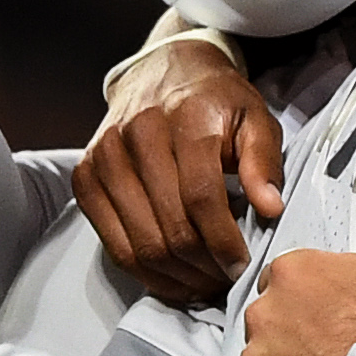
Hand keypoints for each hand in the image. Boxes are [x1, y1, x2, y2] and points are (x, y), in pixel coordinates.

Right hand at [75, 37, 283, 304]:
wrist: (163, 72)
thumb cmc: (217, 103)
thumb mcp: (256, 118)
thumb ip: (265, 161)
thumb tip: (271, 208)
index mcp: (185, 119)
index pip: (201, 197)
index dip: (224, 241)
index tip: (243, 265)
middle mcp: (137, 135)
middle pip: (169, 226)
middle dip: (203, 266)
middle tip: (227, 280)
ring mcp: (104, 157)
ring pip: (139, 243)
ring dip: (175, 276)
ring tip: (204, 282)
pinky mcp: (85, 176)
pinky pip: (111, 243)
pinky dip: (143, 271)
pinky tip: (173, 277)